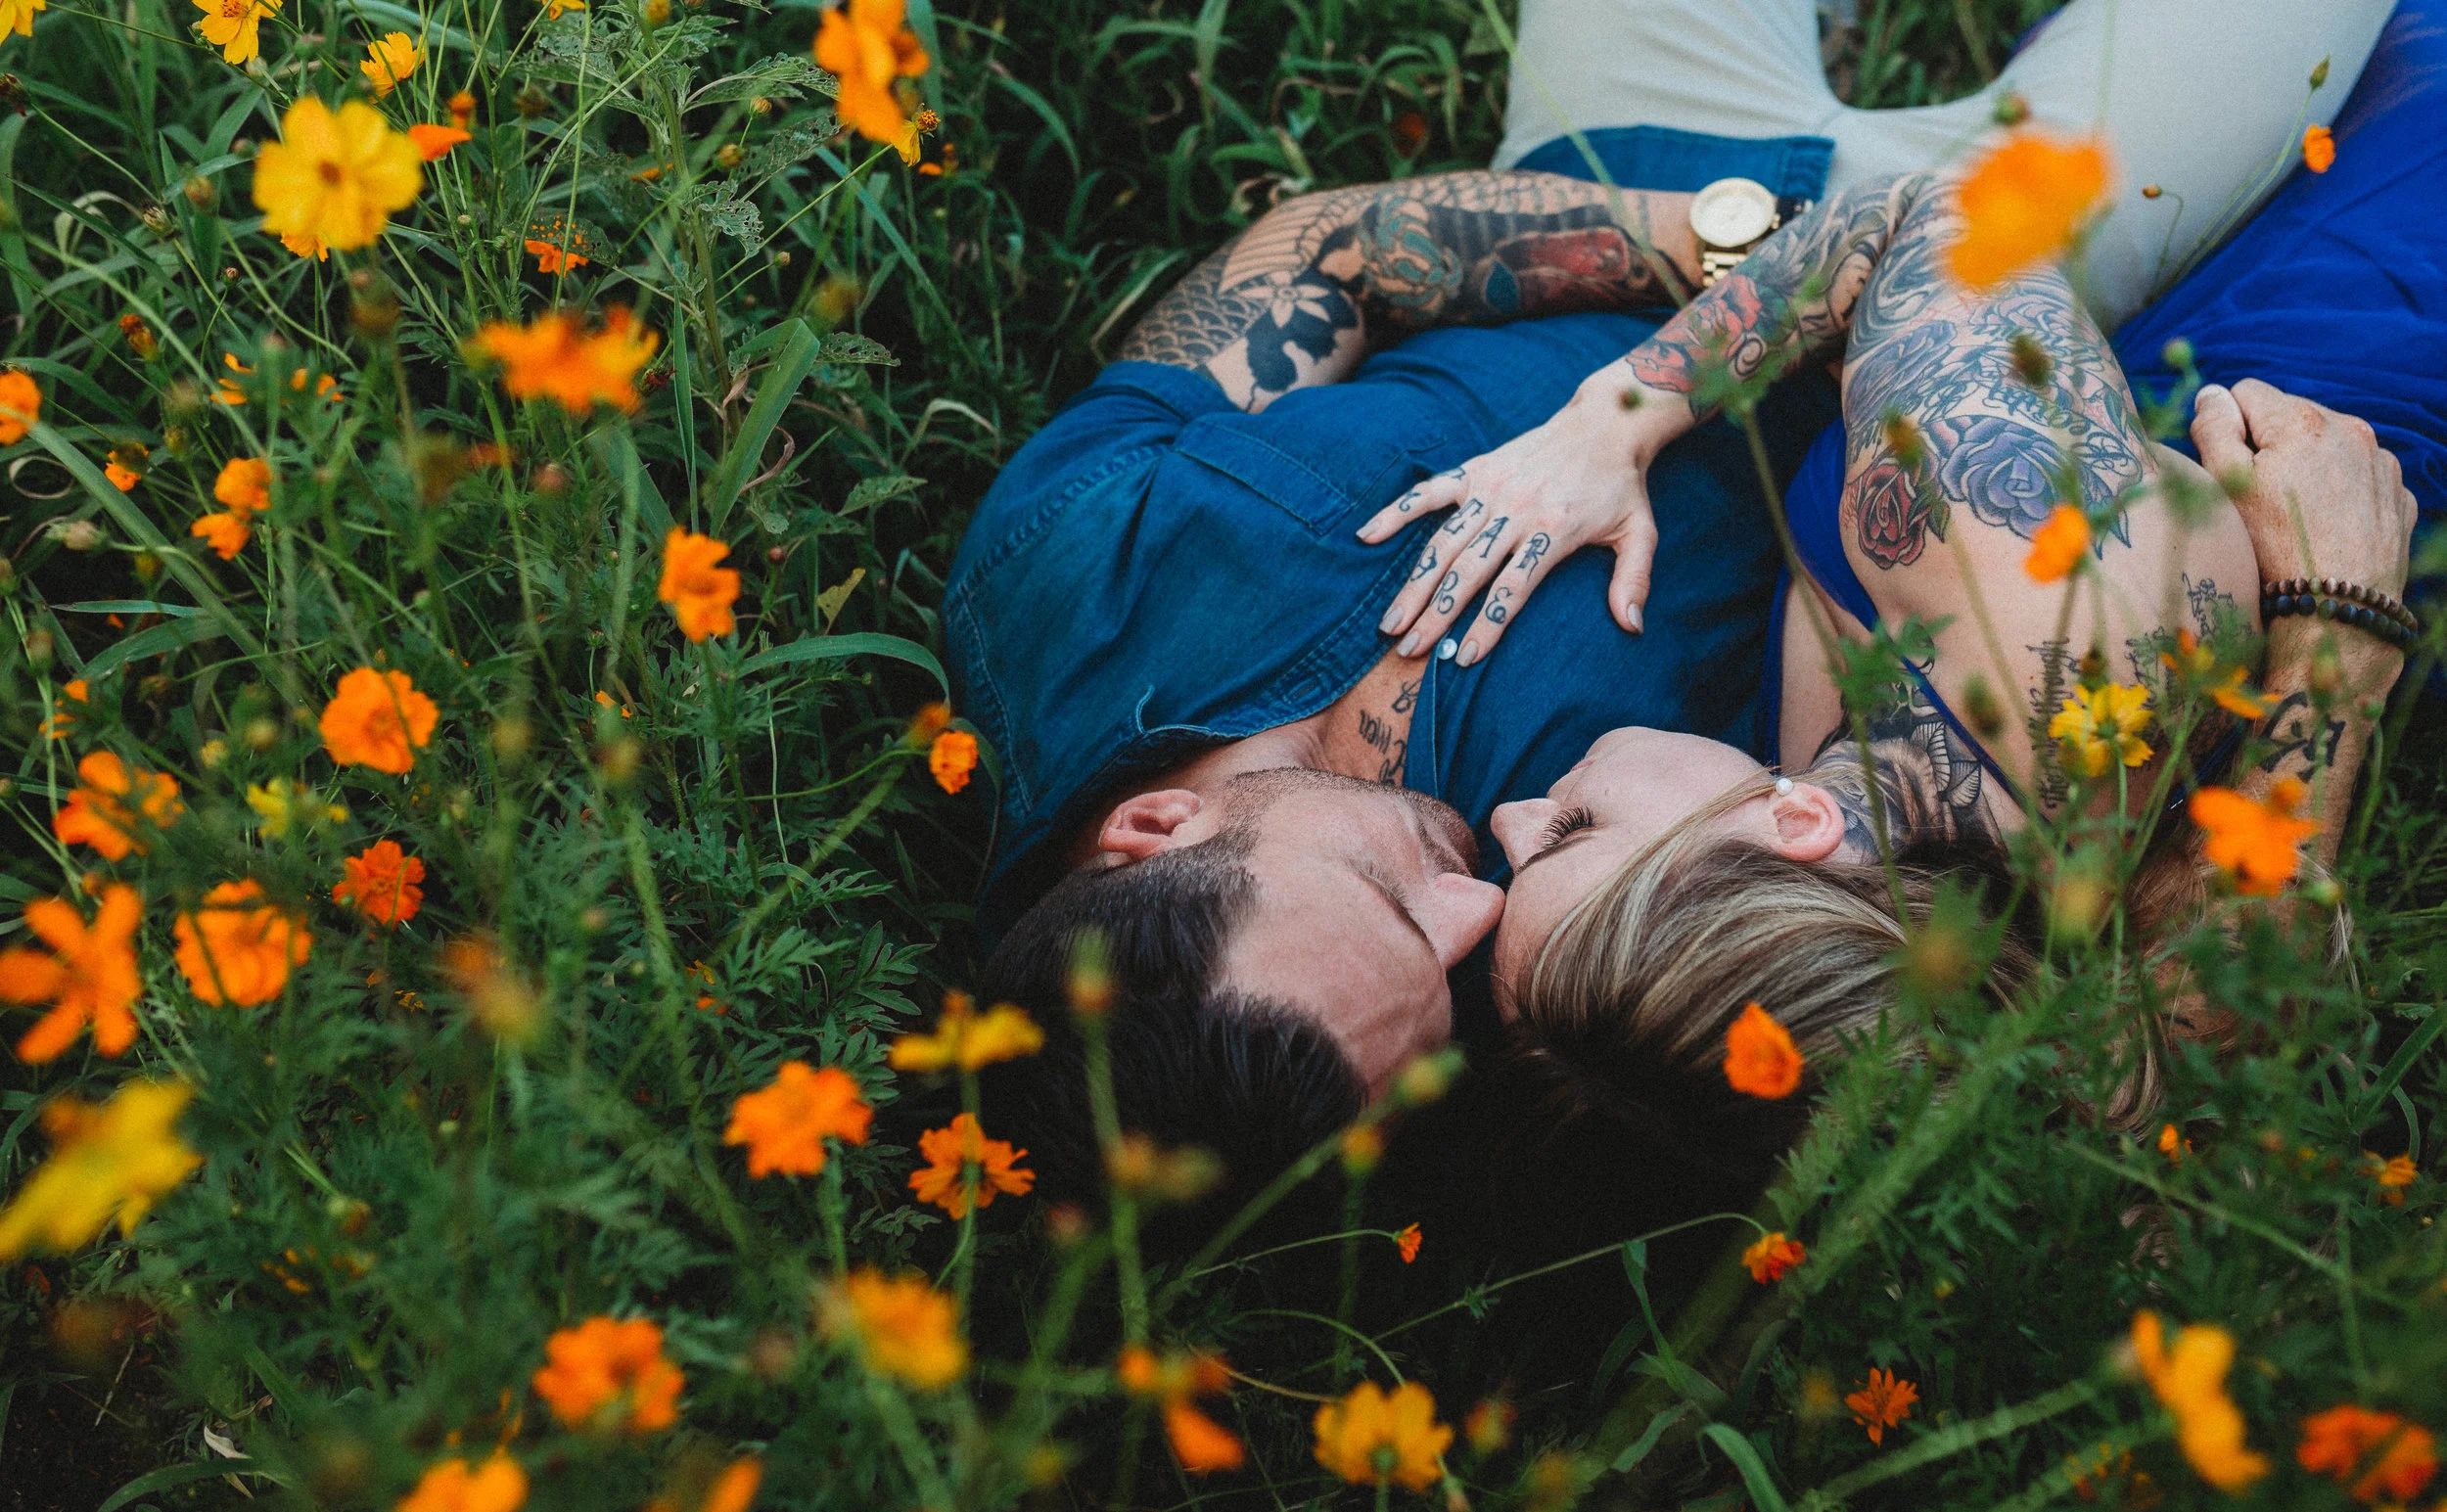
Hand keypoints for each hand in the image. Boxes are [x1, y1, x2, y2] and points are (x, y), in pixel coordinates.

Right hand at [1357, 381, 1669, 664]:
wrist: (1603, 423)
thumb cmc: (1621, 486)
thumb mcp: (1641, 532)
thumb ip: (1634, 579)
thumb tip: (1631, 627)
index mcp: (1553, 530)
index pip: (1512, 588)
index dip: (1487, 625)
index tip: (1464, 658)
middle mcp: (1516, 510)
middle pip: (1467, 572)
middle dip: (1435, 615)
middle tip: (1409, 649)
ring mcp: (1491, 489)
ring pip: (1443, 543)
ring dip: (1414, 584)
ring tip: (1391, 621)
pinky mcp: (1476, 470)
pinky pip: (1429, 492)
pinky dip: (1397, 512)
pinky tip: (1368, 536)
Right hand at [2190, 378, 2415, 598]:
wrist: (2339, 607)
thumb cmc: (2273, 547)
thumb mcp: (2226, 485)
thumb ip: (2213, 428)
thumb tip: (2212, 393)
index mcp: (2301, 421)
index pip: (2246, 392)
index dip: (2228, 427)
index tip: (2230, 468)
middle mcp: (2350, 429)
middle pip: (2290, 416)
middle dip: (2271, 444)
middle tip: (2261, 496)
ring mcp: (2381, 461)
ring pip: (2327, 445)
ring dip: (2307, 464)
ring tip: (2296, 513)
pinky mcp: (2397, 492)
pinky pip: (2359, 474)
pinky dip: (2340, 489)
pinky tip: (2328, 523)